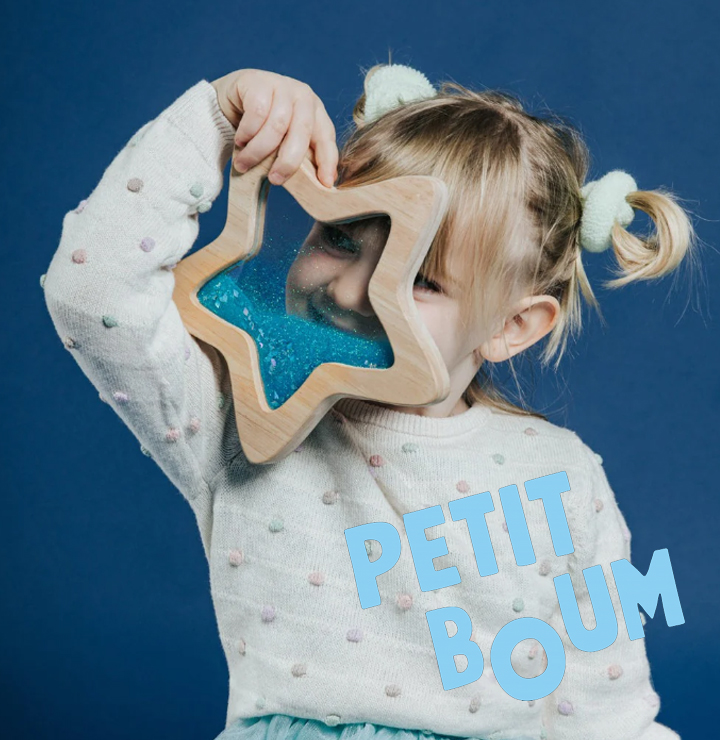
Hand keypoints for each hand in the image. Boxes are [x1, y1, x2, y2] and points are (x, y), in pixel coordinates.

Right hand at [211, 69, 337, 187]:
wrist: (233, 99)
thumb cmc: (264, 126)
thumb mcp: (285, 140)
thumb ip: (299, 156)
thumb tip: (320, 184)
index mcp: (316, 111)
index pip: (326, 137)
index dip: (327, 161)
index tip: (324, 184)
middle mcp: (303, 96)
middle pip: (302, 133)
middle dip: (288, 162)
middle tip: (275, 180)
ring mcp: (282, 86)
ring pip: (276, 126)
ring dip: (258, 151)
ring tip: (244, 164)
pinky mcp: (259, 82)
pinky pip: (256, 114)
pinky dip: (247, 133)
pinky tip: (240, 141)